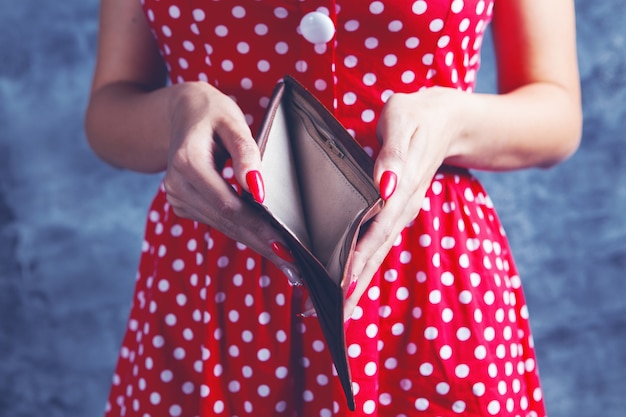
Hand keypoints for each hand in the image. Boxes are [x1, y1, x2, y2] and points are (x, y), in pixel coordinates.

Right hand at [162, 82, 302, 284]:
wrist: (180, 113)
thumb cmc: (212, 113)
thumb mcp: (231, 121)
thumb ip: (246, 152)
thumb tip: (258, 189)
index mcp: (187, 162)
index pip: (228, 205)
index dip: (258, 227)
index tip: (287, 245)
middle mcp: (177, 185)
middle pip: (226, 222)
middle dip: (262, 244)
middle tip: (295, 267)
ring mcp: (177, 198)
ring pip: (223, 227)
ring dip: (256, 243)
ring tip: (288, 263)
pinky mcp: (184, 205)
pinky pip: (219, 222)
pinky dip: (243, 232)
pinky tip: (266, 243)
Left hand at [343, 87, 461, 319]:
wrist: (449, 119)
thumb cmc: (419, 114)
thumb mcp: (405, 120)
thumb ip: (395, 154)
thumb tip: (386, 186)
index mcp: (403, 189)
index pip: (377, 231)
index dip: (360, 258)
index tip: (341, 286)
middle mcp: (403, 208)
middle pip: (376, 252)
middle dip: (354, 284)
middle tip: (329, 314)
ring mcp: (402, 212)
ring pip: (378, 252)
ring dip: (358, 281)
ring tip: (337, 310)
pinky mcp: (398, 211)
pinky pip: (379, 242)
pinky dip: (364, 264)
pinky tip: (351, 279)